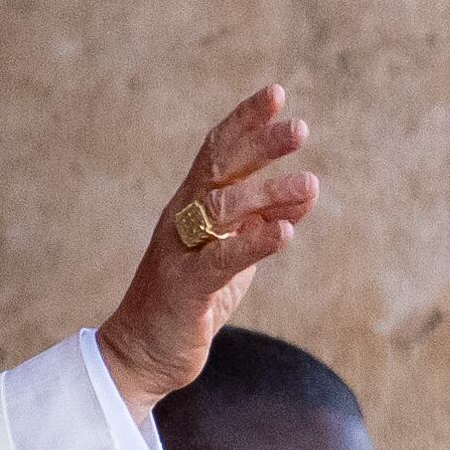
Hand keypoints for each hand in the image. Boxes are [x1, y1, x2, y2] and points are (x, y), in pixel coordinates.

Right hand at [95, 84, 320, 419]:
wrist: (140, 355)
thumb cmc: (188, 303)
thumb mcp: (232, 257)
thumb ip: (262, 222)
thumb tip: (305, 189)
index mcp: (189, 207)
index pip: (215, 152)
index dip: (244, 121)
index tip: (276, 94)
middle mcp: (180, 221)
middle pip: (218, 169)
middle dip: (258, 145)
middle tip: (299, 129)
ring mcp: (179, 253)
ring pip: (222, 210)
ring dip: (268, 194)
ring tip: (309, 186)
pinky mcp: (185, 290)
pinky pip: (221, 260)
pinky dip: (254, 243)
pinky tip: (285, 233)